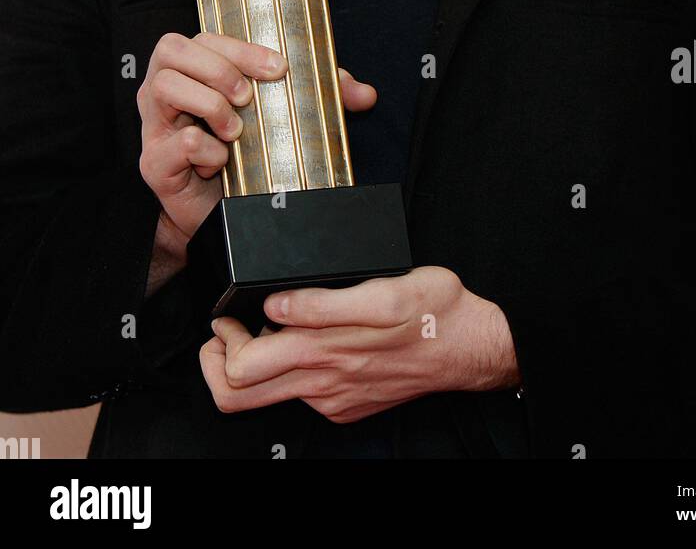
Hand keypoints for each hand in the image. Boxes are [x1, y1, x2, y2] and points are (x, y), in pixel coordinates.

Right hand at [138, 31, 376, 254]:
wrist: (225, 215)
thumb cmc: (250, 155)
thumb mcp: (288, 118)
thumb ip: (324, 98)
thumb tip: (365, 94)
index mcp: (195, 70)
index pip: (207, 38)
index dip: (243, 48)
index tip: (280, 69)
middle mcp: (166, 90)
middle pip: (171, 49)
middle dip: (218, 68)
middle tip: (249, 98)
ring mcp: (155, 126)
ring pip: (161, 86)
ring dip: (208, 104)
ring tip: (237, 131)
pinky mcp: (154, 163)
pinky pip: (175, 143)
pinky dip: (205, 149)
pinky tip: (222, 162)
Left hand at [199, 266, 520, 421]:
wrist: (473, 346)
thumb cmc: (436, 313)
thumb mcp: (384, 292)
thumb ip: (322, 303)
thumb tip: (275, 305)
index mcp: (323, 353)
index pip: (238, 371)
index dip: (220, 343)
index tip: (227, 316)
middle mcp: (322, 384)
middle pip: (239, 396)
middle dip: (220, 362)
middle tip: (228, 330)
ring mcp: (334, 399)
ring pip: (269, 396)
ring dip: (253, 365)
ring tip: (265, 329)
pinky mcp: (348, 404)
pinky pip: (304, 395)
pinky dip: (292, 369)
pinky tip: (310, 341)